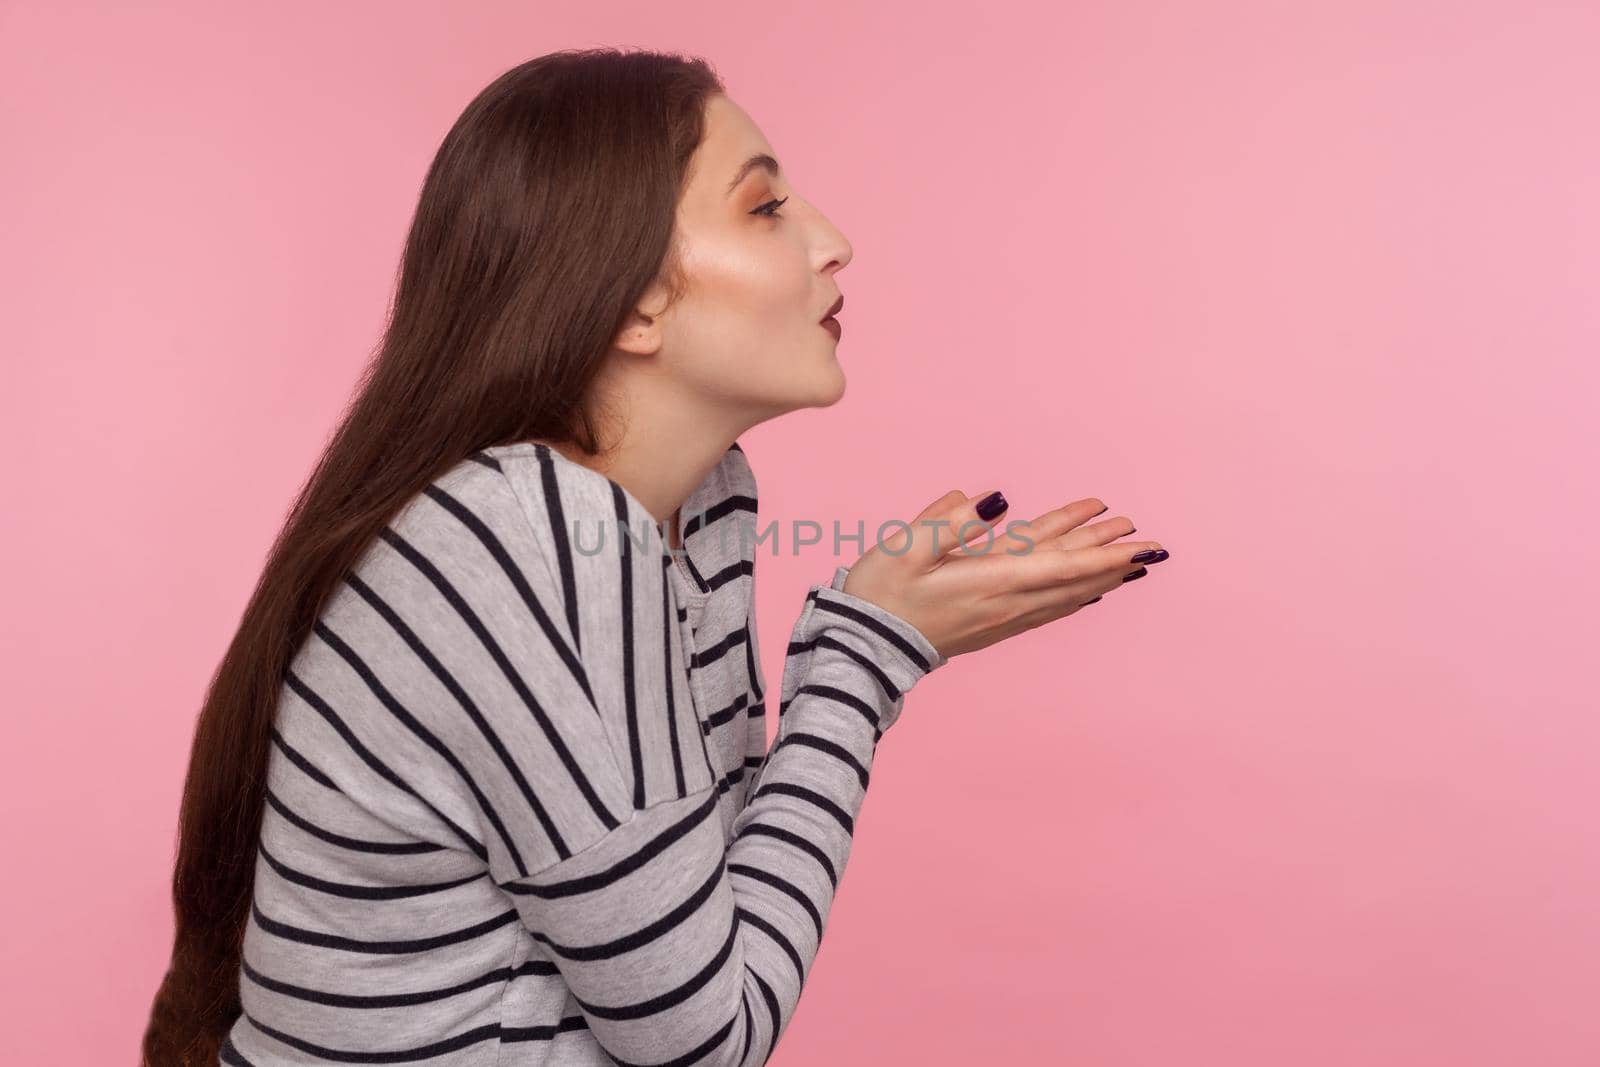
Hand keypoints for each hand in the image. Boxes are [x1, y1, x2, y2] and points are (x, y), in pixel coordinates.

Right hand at [840, 489, 1166, 658]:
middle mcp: (1006, 603)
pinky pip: (1048, 607)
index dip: (1104, 553)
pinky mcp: (994, 624)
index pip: (1062, 564)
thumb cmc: (880, 593)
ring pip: (1064, 593)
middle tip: (1150, 540)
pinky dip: (1075, 594)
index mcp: (991, 580)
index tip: (1140, 545)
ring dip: (1099, 574)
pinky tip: (1088, 591)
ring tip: (1129, 556)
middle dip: (1111, 557)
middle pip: (1071, 577)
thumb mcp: (906, 548)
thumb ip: (950, 521)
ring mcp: (1002, 618)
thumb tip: (994, 501)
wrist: (864, 648)